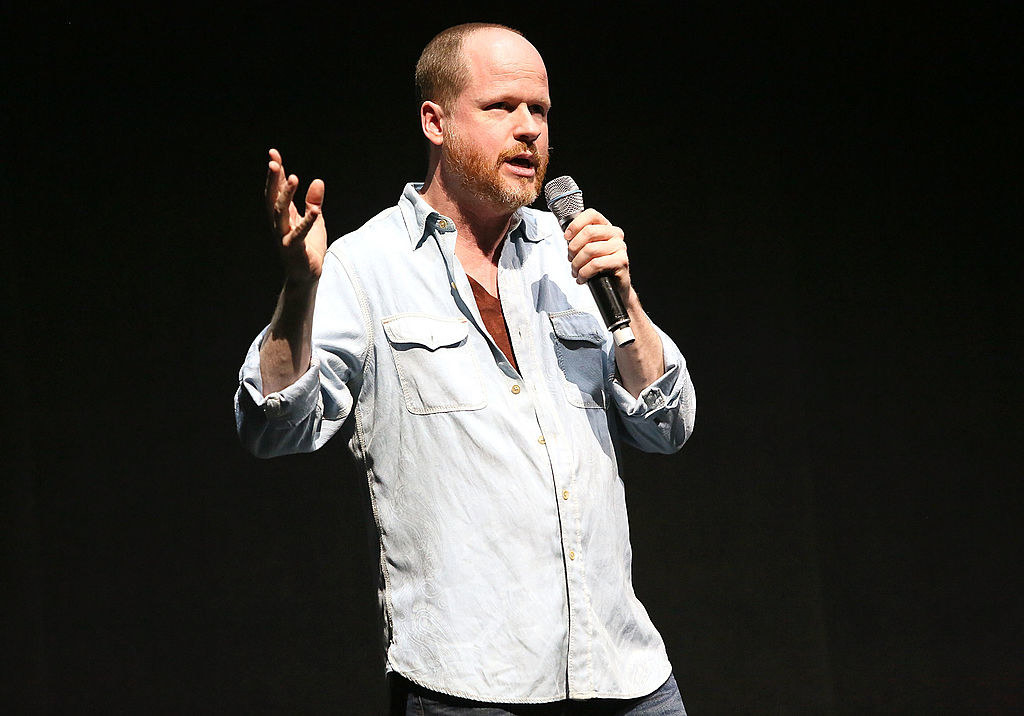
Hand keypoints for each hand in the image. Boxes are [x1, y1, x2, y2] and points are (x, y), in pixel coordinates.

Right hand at [264, 148, 326, 281]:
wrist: (307, 275)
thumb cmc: (308, 246)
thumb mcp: (314, 219)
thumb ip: (314, 201)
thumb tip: (318, 181)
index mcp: (283, 215)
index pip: (276, 189)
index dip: (275, 172)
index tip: (273, 153)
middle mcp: (279, 223)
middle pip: (272, 198)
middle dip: (273, 180)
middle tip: (274, 162)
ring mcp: (284, 236)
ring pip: (280, 213)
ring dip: (285, 195)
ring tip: (292, 178)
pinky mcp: (294, 249)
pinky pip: (299, 233)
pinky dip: (307, 222)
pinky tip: (314, 210)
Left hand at [564, 209, 631, 302]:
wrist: (614, 287)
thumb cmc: (599, 267)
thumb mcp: (588, 250)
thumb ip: (580, 240)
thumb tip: (567, 236)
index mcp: (606, 227)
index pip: (591, 215)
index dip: (575, 224)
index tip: (567, 237)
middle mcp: (615, 234)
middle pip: (588, 232)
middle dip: (573, 247)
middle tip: (570, 259)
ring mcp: (620, 247)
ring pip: (590, 249)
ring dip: (577, 263)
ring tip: (575, 271)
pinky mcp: (621, 261)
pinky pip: (596, 264)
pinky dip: (584, 272)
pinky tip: (582, 278)